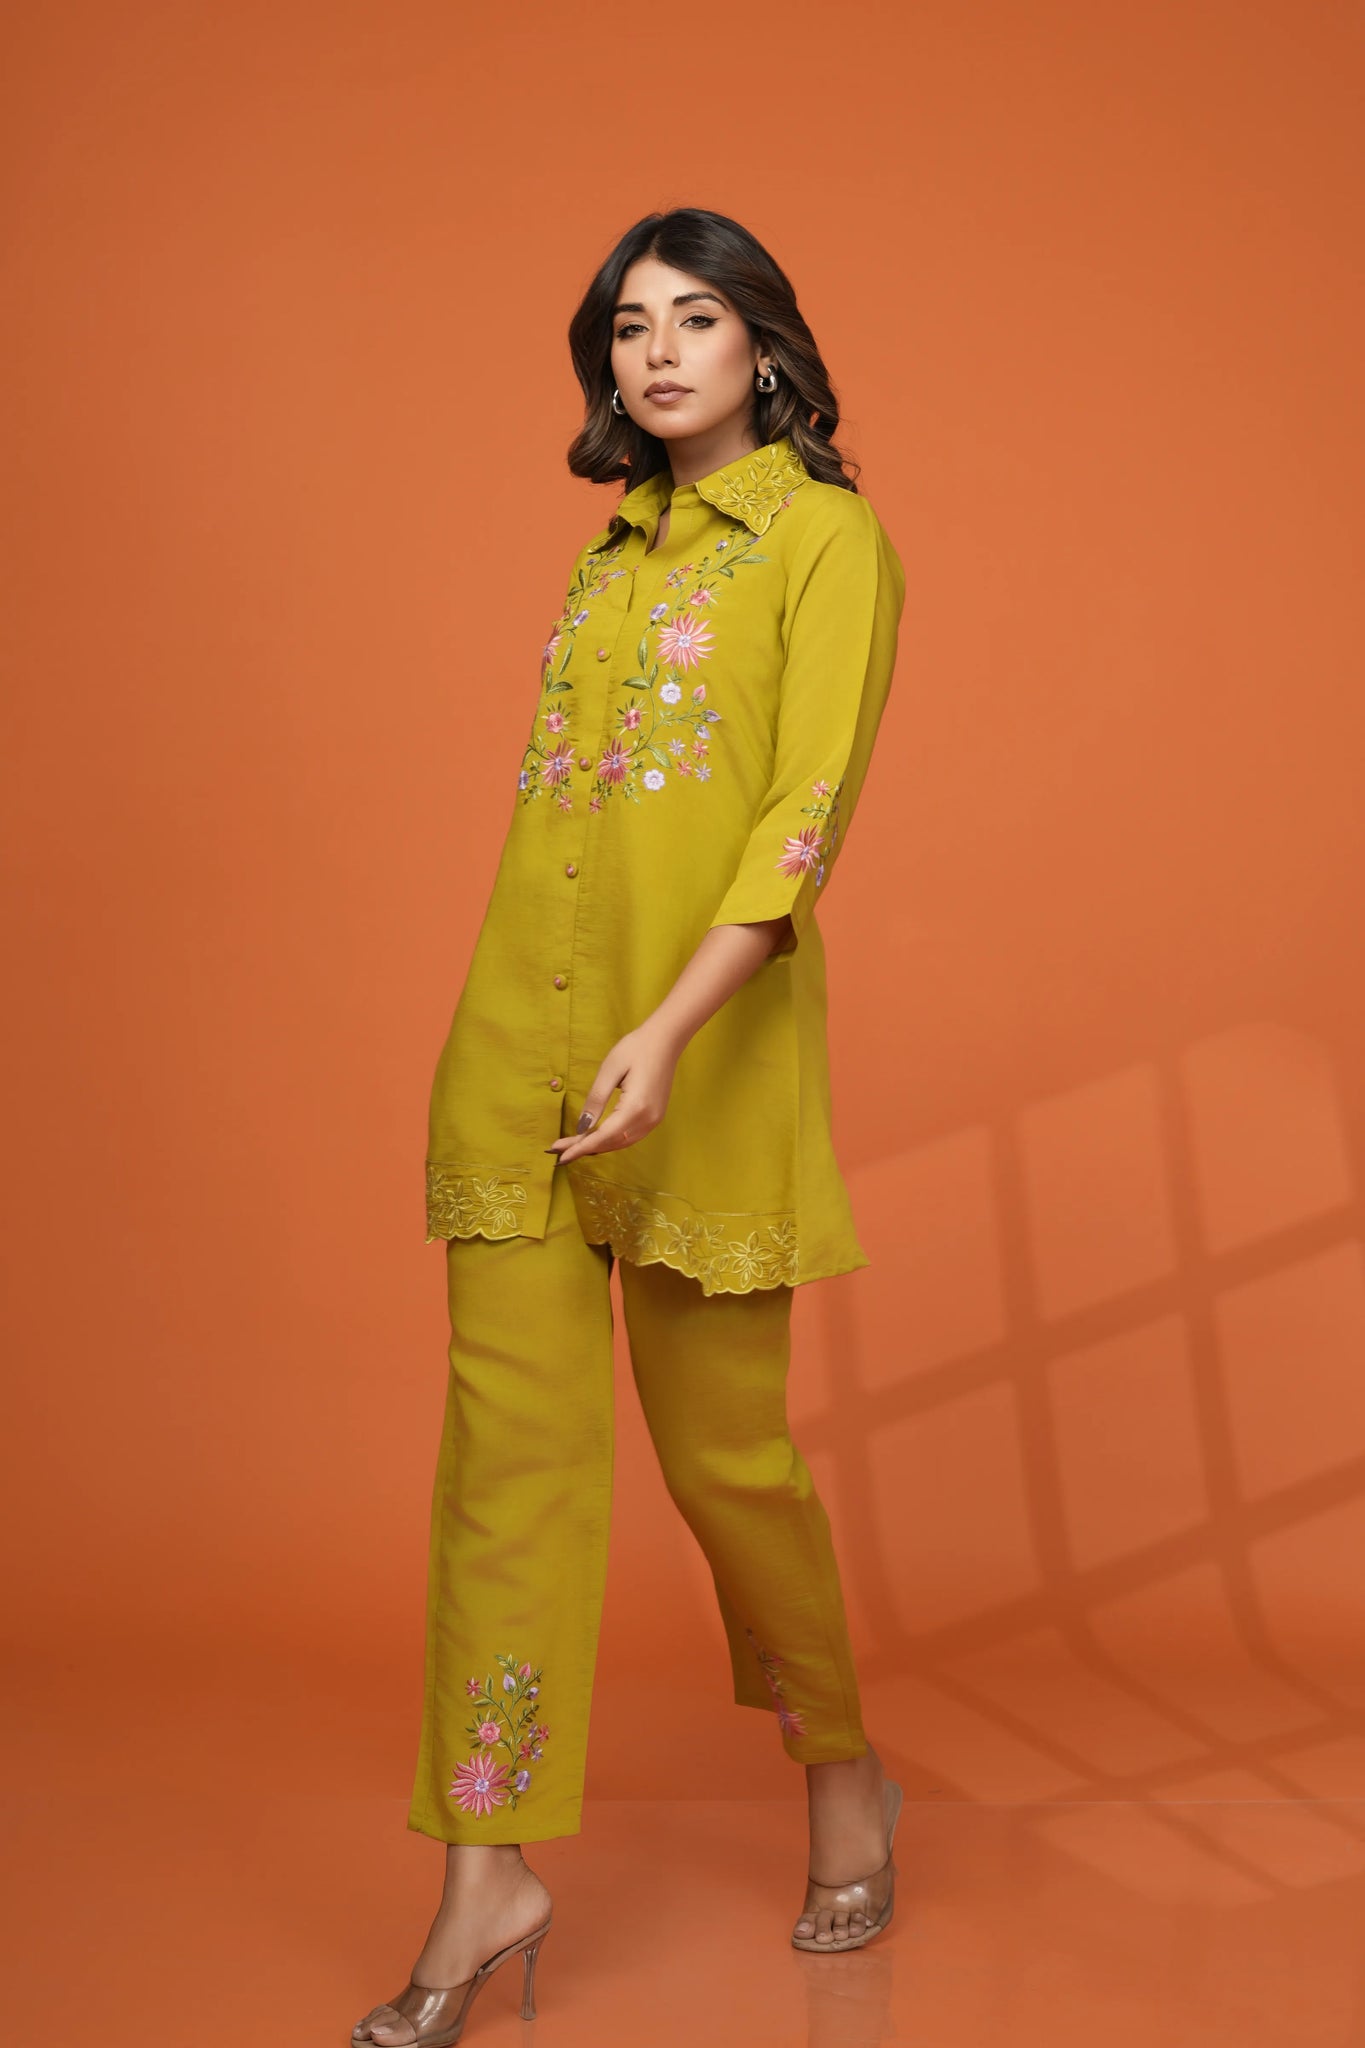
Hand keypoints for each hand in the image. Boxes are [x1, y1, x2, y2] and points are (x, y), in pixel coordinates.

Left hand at [547, 1022, 679, 1163]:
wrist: (665, 1040)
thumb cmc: (635, 1049)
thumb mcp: (609, 1070)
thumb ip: (595, 1101)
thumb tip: (581, 1127)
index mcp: (636, 1107)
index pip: (603, 1136)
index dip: (580, 1147)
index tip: (558, 1155)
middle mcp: (647, 1119)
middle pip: (610, 1143)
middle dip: (583, 1148)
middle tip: (558, 1150)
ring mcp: (654, 1120)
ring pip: (621, 1143)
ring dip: (597, 1146)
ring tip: (572, 1146)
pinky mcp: (655, 1117)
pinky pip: (630, 1136)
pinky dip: (610, 1140)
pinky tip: (596, 1139)